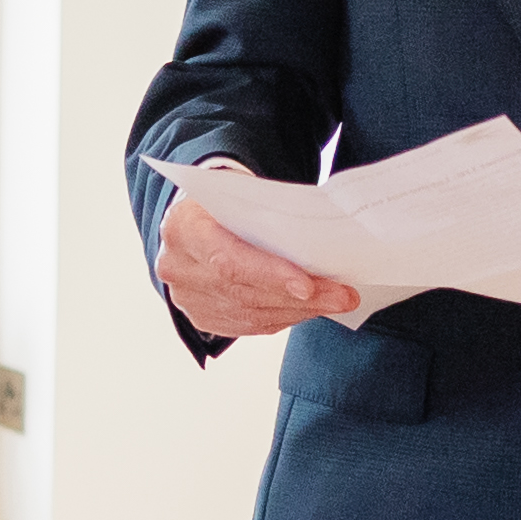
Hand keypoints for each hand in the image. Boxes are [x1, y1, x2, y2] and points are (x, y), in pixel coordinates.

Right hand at [151, 169, 358, 341]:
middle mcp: (177, 266)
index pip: (227, 259)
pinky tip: (308, 308)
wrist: (196, 215)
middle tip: (342, 295)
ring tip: (335, 301)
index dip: (269, 276)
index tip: (308, 286)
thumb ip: (271, 217)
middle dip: (299, 298)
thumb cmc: (228, 201)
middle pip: (243, 292)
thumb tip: (322, 247)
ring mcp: (185, 297)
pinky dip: (283, 317)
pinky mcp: (200, 316)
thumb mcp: (243, 194)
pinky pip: (248, 325)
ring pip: (249, 314)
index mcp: (183, 227)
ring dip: (298, 311)